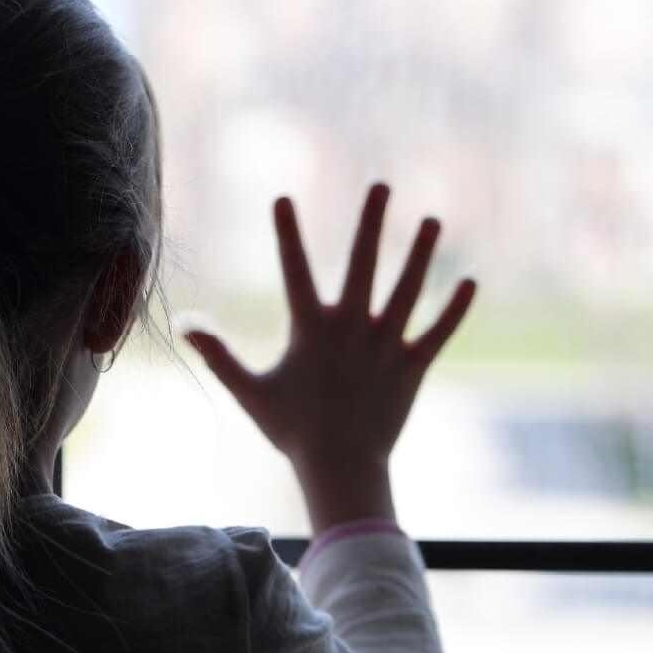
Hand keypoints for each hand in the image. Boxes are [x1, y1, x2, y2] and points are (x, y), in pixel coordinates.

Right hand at [185, 183, 474, 526]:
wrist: (340, 467)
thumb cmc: (291, 430)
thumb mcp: (249, 391)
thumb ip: (218, 355)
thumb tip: (183, 325)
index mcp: (311, 331)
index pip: (295, 272)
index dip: (287, 235)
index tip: (283, 197)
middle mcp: (352, 329)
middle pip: (363, 264)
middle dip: (372, 223)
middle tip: (381, 185)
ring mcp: (386, 346)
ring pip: (407, 290)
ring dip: (420, 254)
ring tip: (432, 221)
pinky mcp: (412, 367)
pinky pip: (438, 333)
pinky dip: (454, 310)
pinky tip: (469, 282)